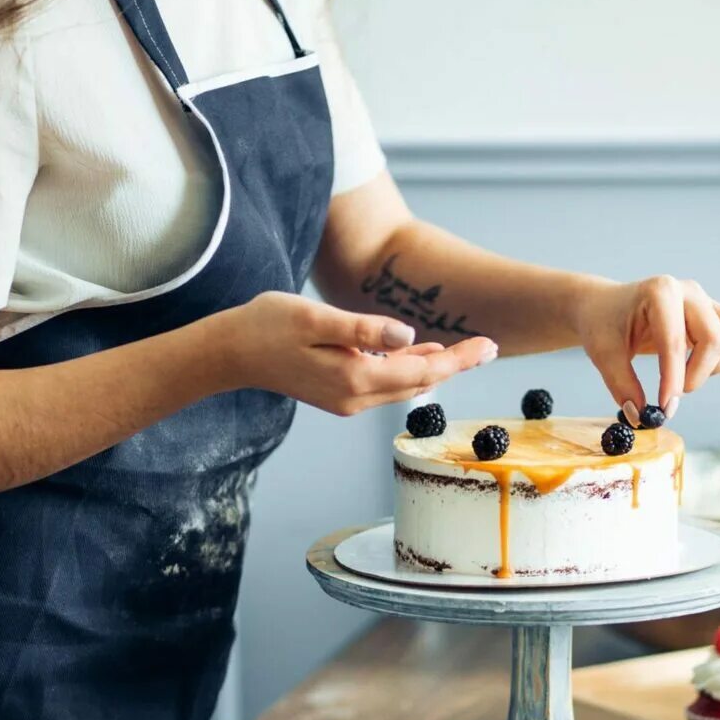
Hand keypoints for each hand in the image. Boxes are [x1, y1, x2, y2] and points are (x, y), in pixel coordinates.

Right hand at [218, 292, 496, 415]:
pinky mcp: (340, 394)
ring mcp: (348, 400)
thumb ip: (364, 329)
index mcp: (355, 379)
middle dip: (454, 364)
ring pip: (404, 385)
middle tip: (488, 346)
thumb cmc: (268, 326)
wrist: (230, 352)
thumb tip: (410, 335)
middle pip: (419, 382)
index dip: (458, 359)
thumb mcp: (317, 319)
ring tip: (465, 350)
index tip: (489, 346)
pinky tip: (420, 351)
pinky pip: (385, 383)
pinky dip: (407, 368)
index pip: (421, 372)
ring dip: (433, 366)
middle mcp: (356, 398)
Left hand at [572, 276, 719, 419]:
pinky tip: (713, 368)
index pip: (675, 341)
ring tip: (692, 376)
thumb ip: (621, 385)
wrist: (607, 306)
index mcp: (660, 292)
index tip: (666, 406)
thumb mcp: (602, 353)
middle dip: (697, 376)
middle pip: (715, 340)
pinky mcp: (718, 314)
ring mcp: (707, 301)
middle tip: (673, 394)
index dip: (673, 379)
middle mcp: (689, 292)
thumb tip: (640, 416)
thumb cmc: (604, 324)